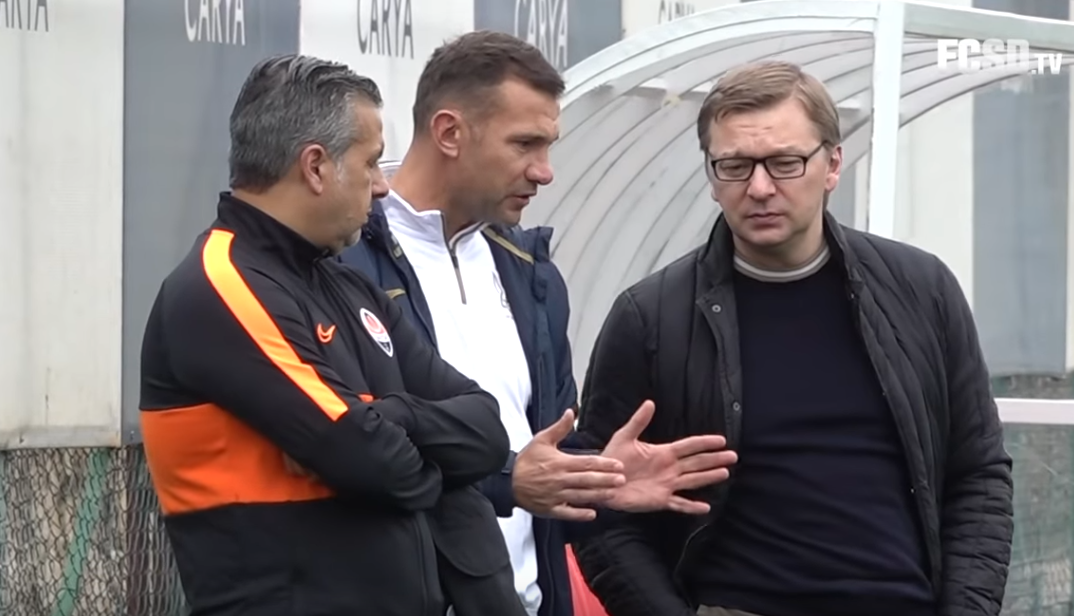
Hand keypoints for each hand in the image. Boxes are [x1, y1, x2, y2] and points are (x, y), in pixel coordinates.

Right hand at [513, 409, 625, 521]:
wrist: (507, 481)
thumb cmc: (526, 460)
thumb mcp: (541, 440)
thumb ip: (559, 428)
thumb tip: (571, 412)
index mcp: (560, 463)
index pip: (586, 463)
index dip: (604, 464)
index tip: (618, 464)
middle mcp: (560, 480)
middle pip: (587, 480)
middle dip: (606, 480)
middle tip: (622, 480)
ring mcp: (555, 496)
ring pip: (580, 496)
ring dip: (598, 495)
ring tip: (613, 494)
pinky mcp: (550, 509)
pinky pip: (567, 513)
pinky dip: (579, 514)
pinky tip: (593, 514)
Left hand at [601, 400, 736, 514]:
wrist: (602, 481)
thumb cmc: (613, 458)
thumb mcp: (625, 437)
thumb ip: (638, 421)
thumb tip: (650, 403)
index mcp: (663, 452)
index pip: (689, 446)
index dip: (705, 443)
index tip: (721, 440)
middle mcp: (669, 468)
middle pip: (697, 462)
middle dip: (714, 459)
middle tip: (733, 456)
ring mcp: (667, 484)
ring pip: (693, 480)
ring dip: (708, 477)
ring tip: (725, 473)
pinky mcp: (660, 500)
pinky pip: (679, 504)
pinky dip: (691, 507)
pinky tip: (705, 507)